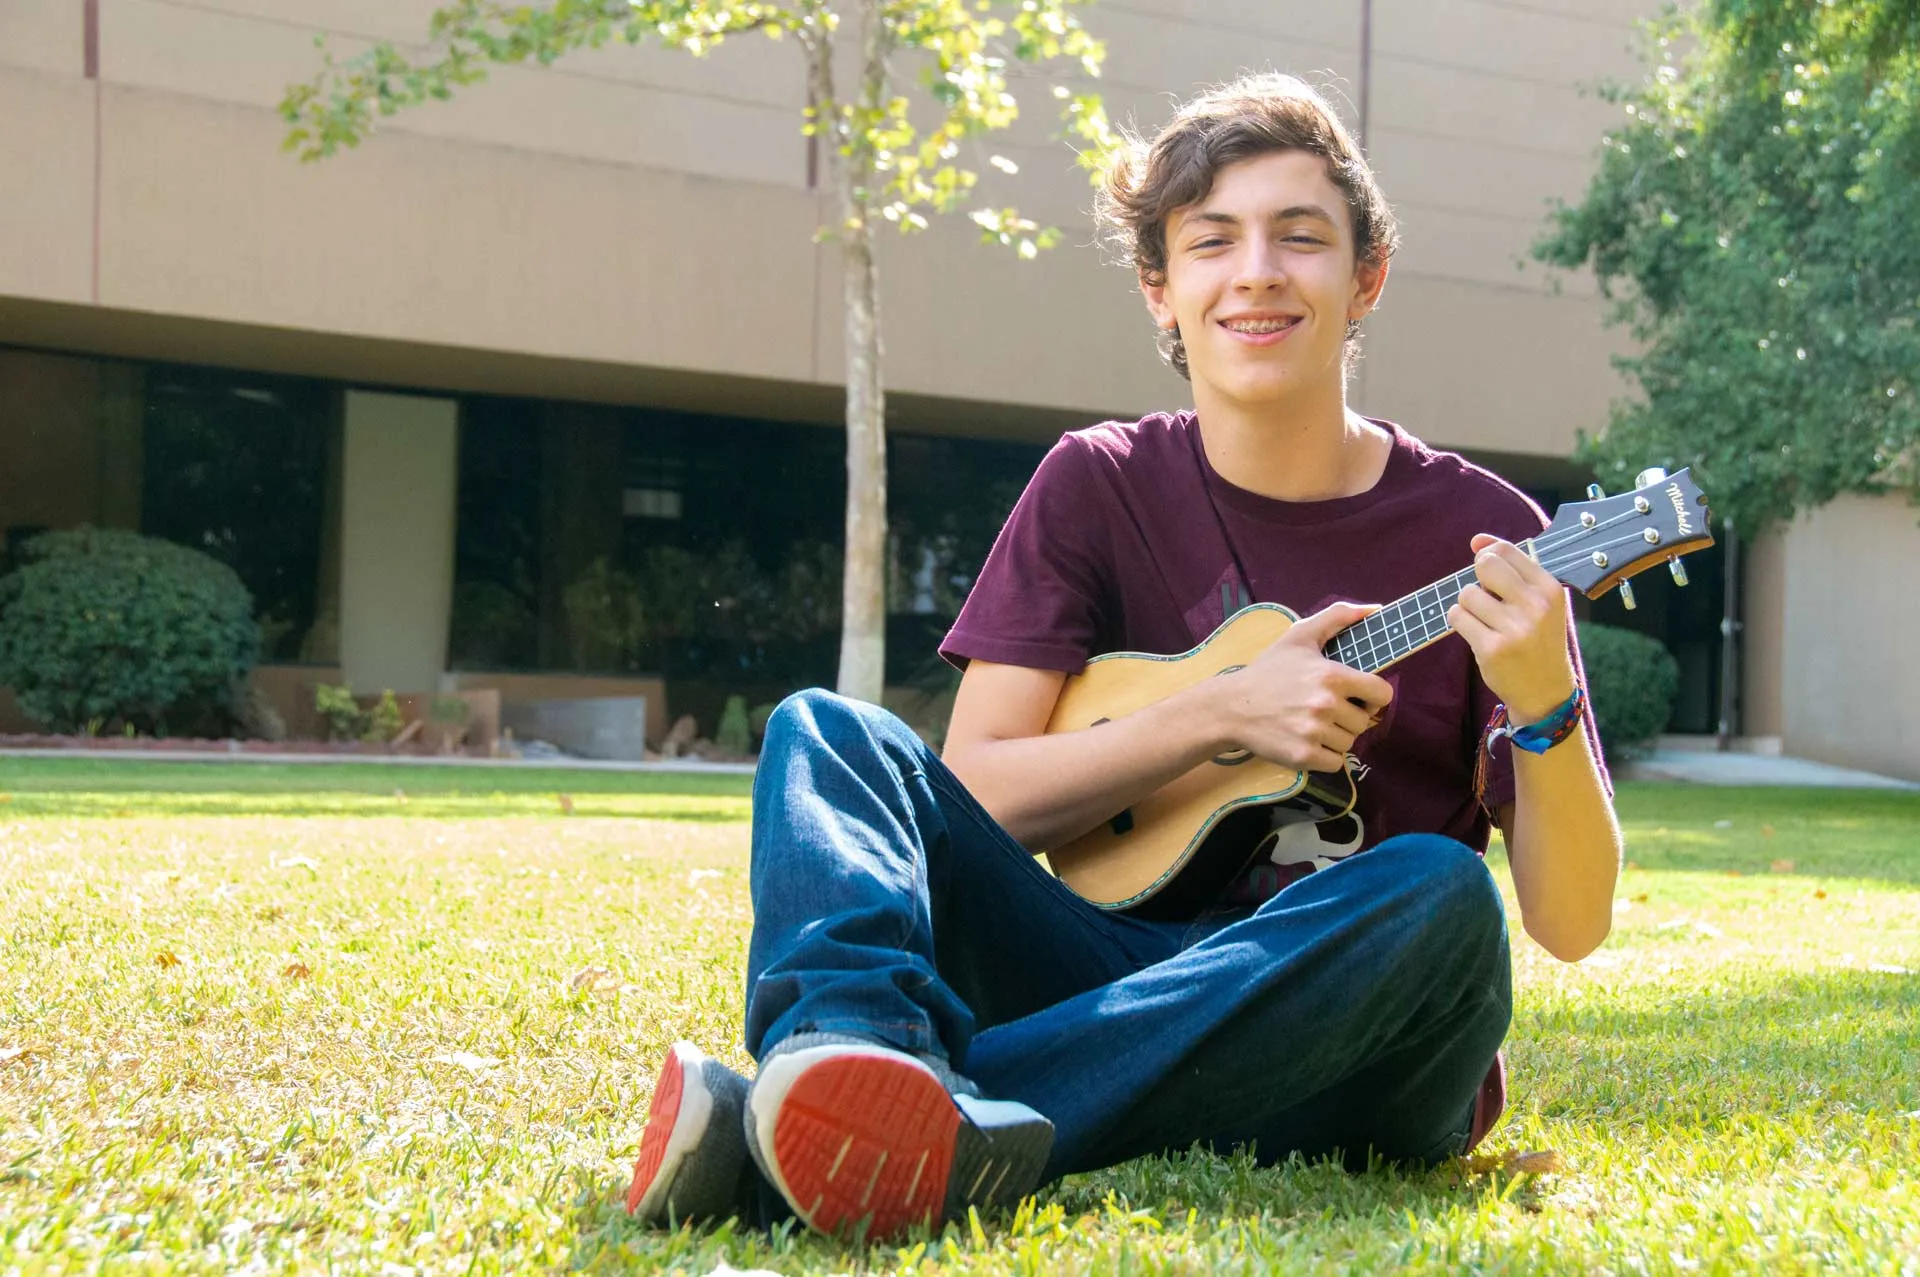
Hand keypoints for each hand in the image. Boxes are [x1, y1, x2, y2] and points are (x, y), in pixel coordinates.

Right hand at [1213, 601, 1395, 772]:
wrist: (1231, 707)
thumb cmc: (1268, 671)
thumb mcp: (1300, 636)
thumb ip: (1339, 616)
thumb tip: (1376, 608)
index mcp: (1332, 675)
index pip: (1382, 694)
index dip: (1372, 696)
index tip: (1357, 697)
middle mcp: (1326, 705)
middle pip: (1364, 722)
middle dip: (1347, 717)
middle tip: (1323, 710)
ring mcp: (1314, 732)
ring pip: (1349, 743)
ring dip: (1335, 737)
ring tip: (1311, 725)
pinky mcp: (1303, 756)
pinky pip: (1335, 763)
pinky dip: (1324, 756)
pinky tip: (1305, 741)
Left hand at [1449, 534, 1577, 721]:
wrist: (1545, 690)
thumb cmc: (1538, 639)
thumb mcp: (1538, 601)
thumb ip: (1511, 567)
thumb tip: (1476, 540)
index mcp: (1550, 589)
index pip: (1506, 551)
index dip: (1487, 556)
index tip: (1489, 575)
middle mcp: (1535, 606)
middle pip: (1484, 565)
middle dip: (1477, 579)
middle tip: (1486, 599)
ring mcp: (1514, 629)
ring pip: (1466, 593)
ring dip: (1467, 605)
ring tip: (1485, 621)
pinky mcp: (1492, 648)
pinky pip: (1457, 617)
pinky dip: (1460, 622)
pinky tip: (1476, 633)